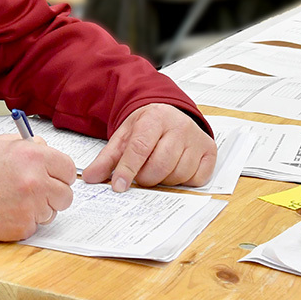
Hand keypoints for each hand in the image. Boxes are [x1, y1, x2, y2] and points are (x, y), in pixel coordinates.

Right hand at [0, 134, 76, 240]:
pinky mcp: (22, 227)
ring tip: (15, 199)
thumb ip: (31, 146)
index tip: (54, 176)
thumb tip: (46, 149)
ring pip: (51, 213)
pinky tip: (8, 210)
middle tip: (38, 191)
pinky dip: (24, 220)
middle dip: (54, 194)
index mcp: (35, 157)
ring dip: (39, 208)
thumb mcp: (4, 143)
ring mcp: (30, 207)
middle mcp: (37, 182)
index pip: (68, 169)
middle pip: (65, 195)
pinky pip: (34, 225)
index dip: (60, 173)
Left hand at [82, 103, 216, 190]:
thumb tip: (90, 178)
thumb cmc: (146, 127)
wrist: (169, 113)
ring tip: (158, 168)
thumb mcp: (123, 136)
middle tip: (141, 176)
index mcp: (155, 118)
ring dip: (164, 180)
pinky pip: (196, 179)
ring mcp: (197, 139)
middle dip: (146, 177)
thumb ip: (106, 158)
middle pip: (160, 164)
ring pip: (178, 174)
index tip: (118, 186)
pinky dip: (184, 181)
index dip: (128, 169)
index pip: (140, 147)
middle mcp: (179, 126)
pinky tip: (176, 168)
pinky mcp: (210, 152)